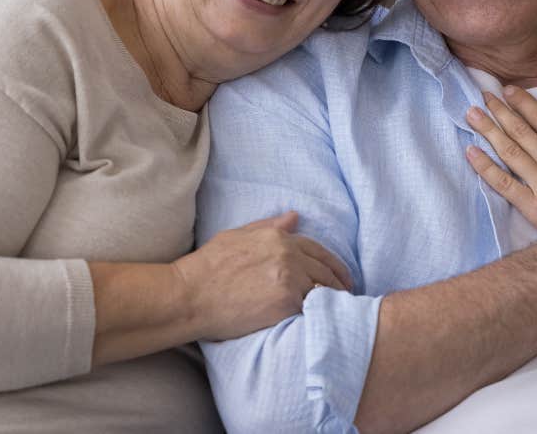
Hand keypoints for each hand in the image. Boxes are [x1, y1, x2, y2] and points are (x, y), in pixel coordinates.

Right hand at [171, 211, 352, 341]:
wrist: (190, 296)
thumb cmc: (207, 267)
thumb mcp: (237, 236)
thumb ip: (269, 226)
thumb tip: (295, 217)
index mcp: (277, 237)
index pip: (317, 249)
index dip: (333, 264)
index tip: (342, 275)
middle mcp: (288, 254)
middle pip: (325, 269)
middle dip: (339, 282)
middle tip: (347, 293)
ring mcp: (289, 279)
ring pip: (322, 289)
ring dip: (332, 299)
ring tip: (338, 309)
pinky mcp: (285, 303)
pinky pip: (311, 308)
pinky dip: (319, 313)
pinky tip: (324, 319)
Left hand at [465, 86, 536, 234]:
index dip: (524, 103)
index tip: (507, 90)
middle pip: (522, 132)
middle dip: (501, 112)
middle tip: (483, 95)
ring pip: (510, 152)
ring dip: (489, 131)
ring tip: (471, 114)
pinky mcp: (532, 208)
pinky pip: (505, 185)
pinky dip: (486, 168)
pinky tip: (471, 152)